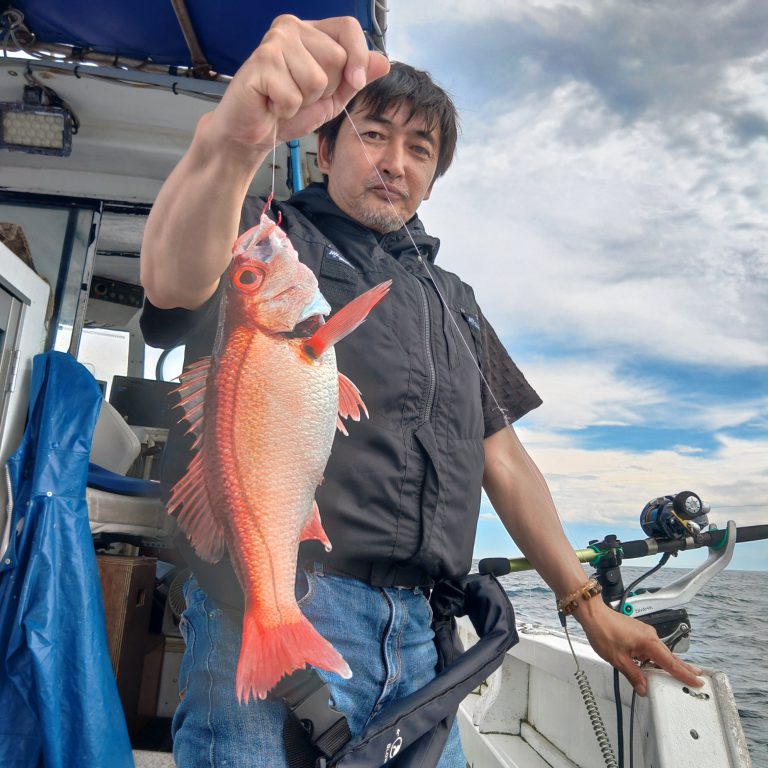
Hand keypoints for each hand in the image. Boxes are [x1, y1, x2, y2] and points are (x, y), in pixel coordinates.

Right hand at [206, 15, 389, 155]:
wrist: (253, 132)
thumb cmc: (289, 111)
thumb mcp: (333, 98)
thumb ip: (355, 79)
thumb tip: (383, 61)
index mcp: (313, 32)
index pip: (348, 27)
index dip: (358, 56)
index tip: (354, 82)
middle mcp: (292, 28)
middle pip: (336, 58)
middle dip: (325, 89)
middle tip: (300, 94)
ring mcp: (275, 41)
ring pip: (316, 79)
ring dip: (304, 101)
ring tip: (285, 99)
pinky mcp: (260, 61)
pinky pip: (293, 95)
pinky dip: (286, 109)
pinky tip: (272, 104)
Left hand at [574, 599, 702, 695]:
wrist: (593, 614)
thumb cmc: (603, 631)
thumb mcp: (618, 659)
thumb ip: (633, 675)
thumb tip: (643, 688)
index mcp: (648, 642)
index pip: (671, 662)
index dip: (684, 674)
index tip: (698, 681)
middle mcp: (650, 636)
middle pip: (669, 657)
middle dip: (682, 668)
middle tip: (698, 678)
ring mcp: (644, 633)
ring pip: (660, 653)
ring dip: (668, 664)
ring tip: (680, 675)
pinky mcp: (638, 633)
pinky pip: (651, 648)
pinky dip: (656, 658)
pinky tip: (656, 667)